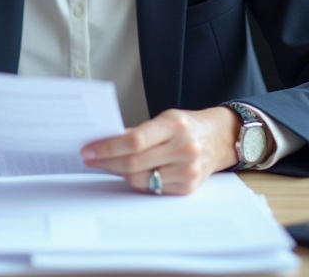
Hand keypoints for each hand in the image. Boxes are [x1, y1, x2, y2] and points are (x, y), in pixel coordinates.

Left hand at [80, 107, 239, 194]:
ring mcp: (188, 170)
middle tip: (90, 159)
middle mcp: (184, 148)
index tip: (89, 150)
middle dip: (106, 162)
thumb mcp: (164, 119)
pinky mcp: (188, 187)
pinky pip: (153, 188)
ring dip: (119, 173)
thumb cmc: (186, 127)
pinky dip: (138, 181)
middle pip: (134, 163)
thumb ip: (137, 132)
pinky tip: (130, 173)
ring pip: (140, 179)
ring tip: (108, 165)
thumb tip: (103, 142)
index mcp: (174, 125)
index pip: (134, 141)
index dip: (107, 148)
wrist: (219, 138)